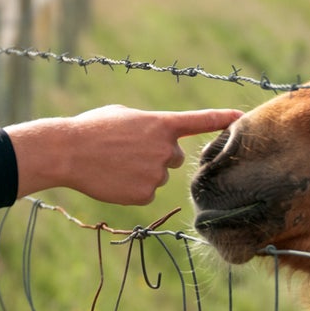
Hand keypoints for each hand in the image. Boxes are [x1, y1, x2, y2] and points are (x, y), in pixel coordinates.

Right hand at [7, 104, 244, 206]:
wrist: (68, 152)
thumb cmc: (92, 128)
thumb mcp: (124, 115)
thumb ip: (148, 125)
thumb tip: (157, 138)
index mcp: (160, 124)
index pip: (200, 121)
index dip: (222, 119)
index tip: (241, 118)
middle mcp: (165, 149)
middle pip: (174, 157)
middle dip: (158, 155)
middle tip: (129, 152)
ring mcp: (156, 173)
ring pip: (158, 175)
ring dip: (142, 171)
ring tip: (114, 163)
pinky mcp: (145, 194)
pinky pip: (146, 192)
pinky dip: (132, 187)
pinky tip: (113, 179)